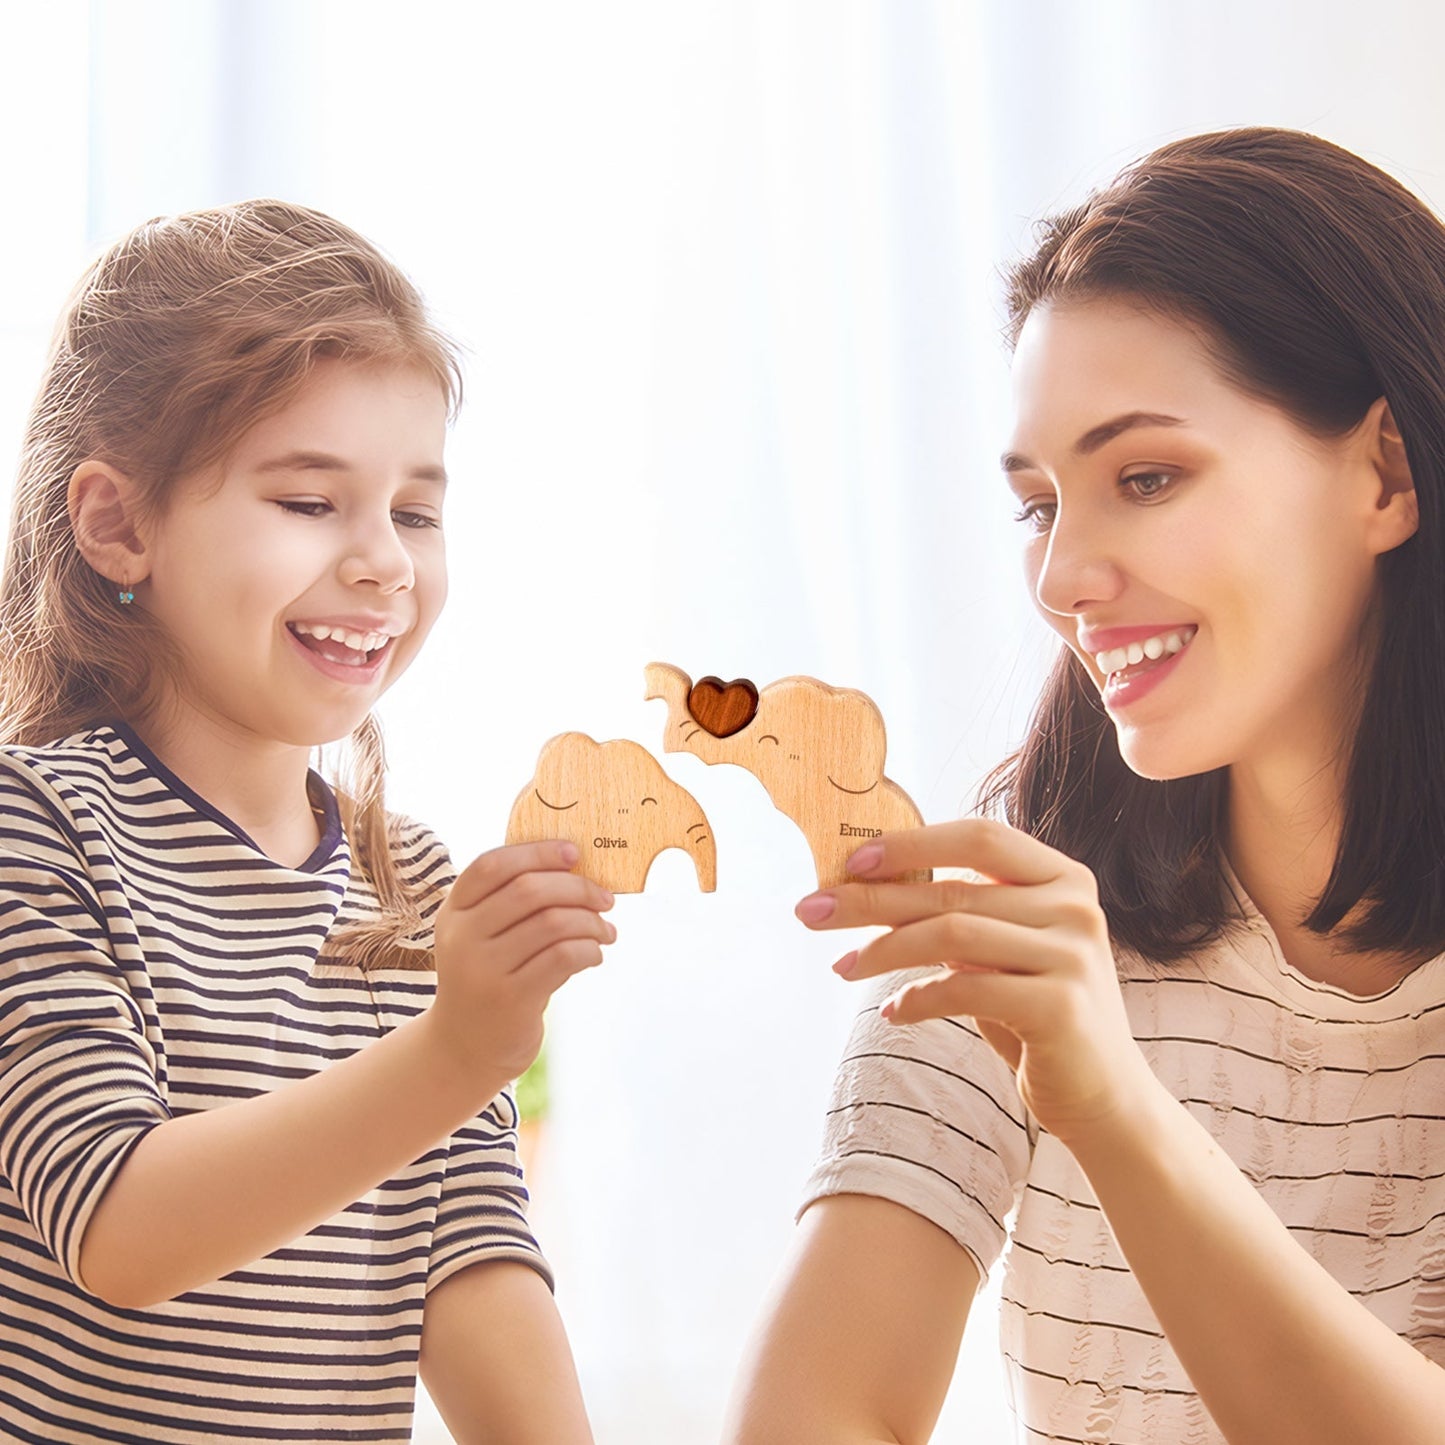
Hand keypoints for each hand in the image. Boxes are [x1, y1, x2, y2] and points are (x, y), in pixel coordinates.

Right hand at [431, 841, 614, 1083]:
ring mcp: (483, 969)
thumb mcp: (482, 935)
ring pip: (552, 923)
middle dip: (578, 888)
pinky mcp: (510, 998)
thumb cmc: (489, 977)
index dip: (537, 852)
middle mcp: (462, 937)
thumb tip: (577, 868)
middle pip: (529, 890)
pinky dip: (589, 950)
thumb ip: (511, 902)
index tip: (574, 853)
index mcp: (454, 911)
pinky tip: (595, 955)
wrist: (466, 1046)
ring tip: (605, 931)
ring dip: (591, 922)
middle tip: (605, 898)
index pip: (492, 865)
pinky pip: (562, 957)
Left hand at [795, 818, 1155, 1144]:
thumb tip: (867, 884)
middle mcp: (1075, 908)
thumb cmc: (1038, 1015)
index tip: (850, 860)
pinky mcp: (1060, 1007)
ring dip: (883, 950)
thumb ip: (962, 913)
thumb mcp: (1003, 952)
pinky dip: (917, 999)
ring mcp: (1072, 955)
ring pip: (950, 935)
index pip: (979, 837)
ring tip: (843, 967)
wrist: (1106, 1099)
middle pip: (952, 887)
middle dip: (871, 898)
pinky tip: (893, 1012)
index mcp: (1064, 878)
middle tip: (811, 910)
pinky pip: (964, 990)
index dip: (912, 842)